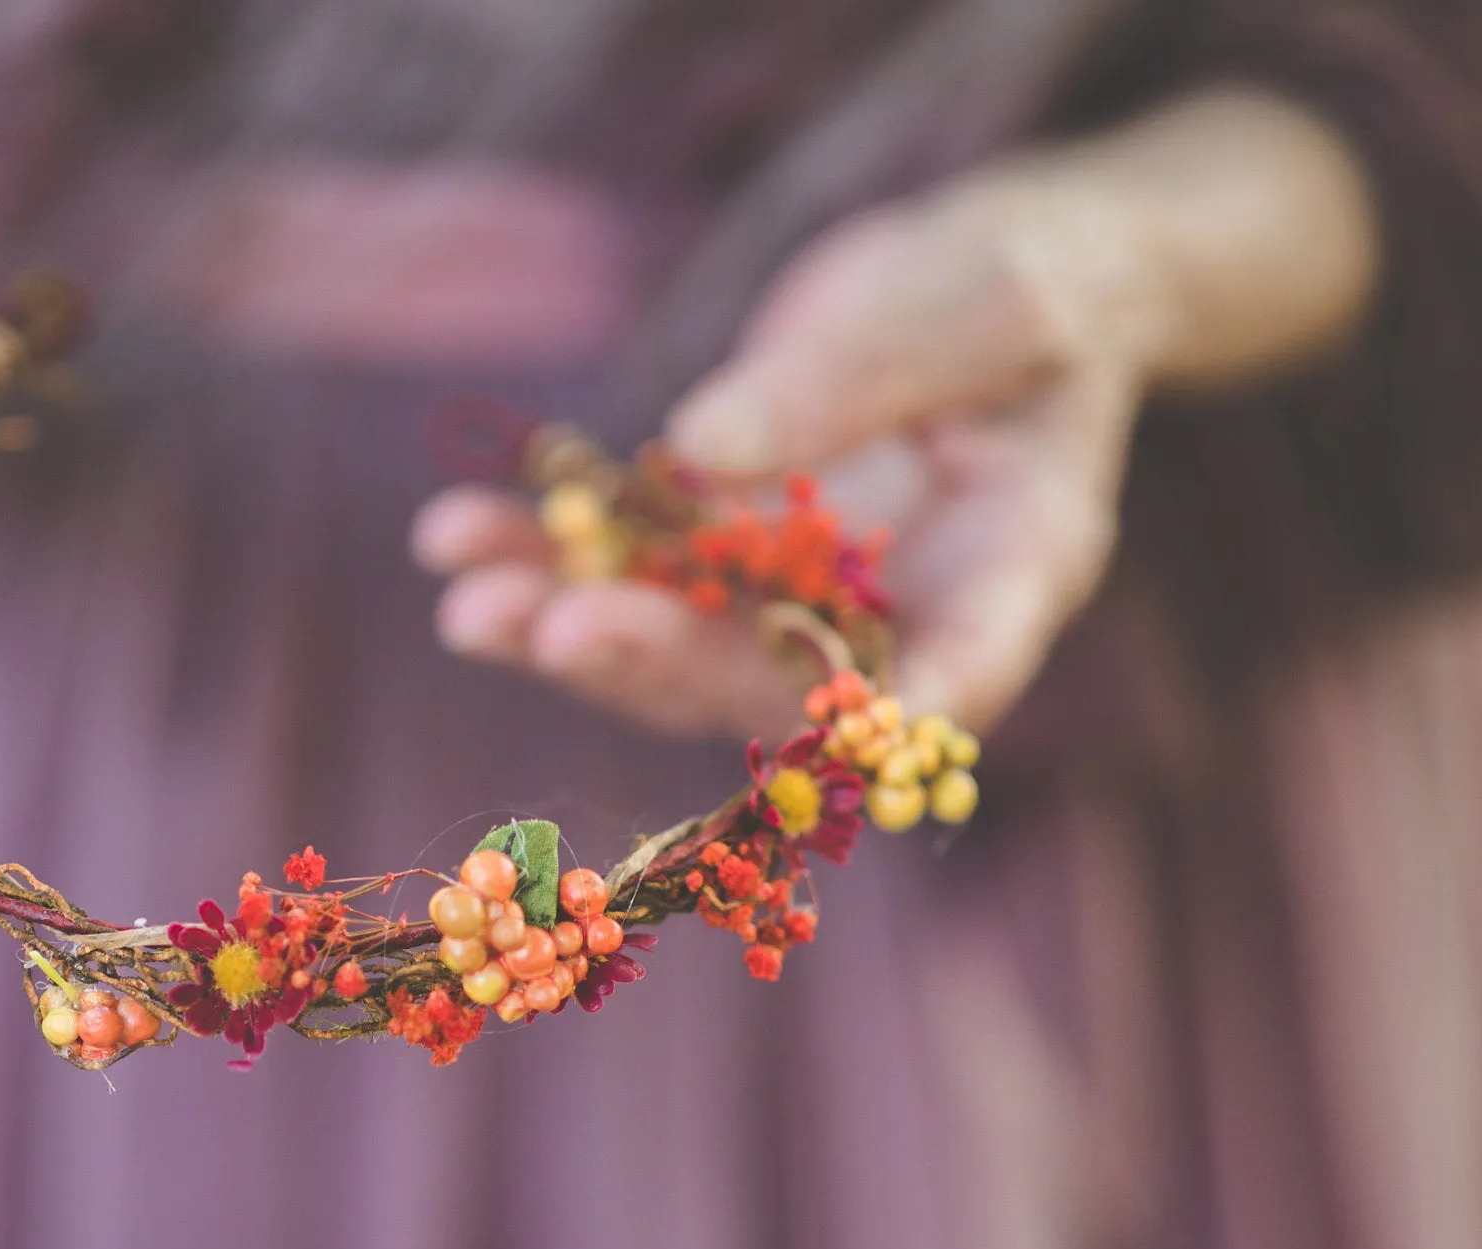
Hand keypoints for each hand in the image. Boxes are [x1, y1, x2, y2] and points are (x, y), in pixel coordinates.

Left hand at [416, 171, 1153, 738]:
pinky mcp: (718, 554)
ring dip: (563, 625)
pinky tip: (450, 537)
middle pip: (770, 677)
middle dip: (655, 658)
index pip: (959, 667)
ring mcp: (793, 597)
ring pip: (673, 643)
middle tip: (554, 632)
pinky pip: (622, 571)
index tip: (830, 739)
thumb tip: (704, 451)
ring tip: (466, 602)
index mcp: (1011, 569)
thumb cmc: (1031, 287)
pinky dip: (537, 557)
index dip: (887, 716)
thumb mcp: (977, 303)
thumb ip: (858, 378)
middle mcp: (893, 617)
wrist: (987, 277)